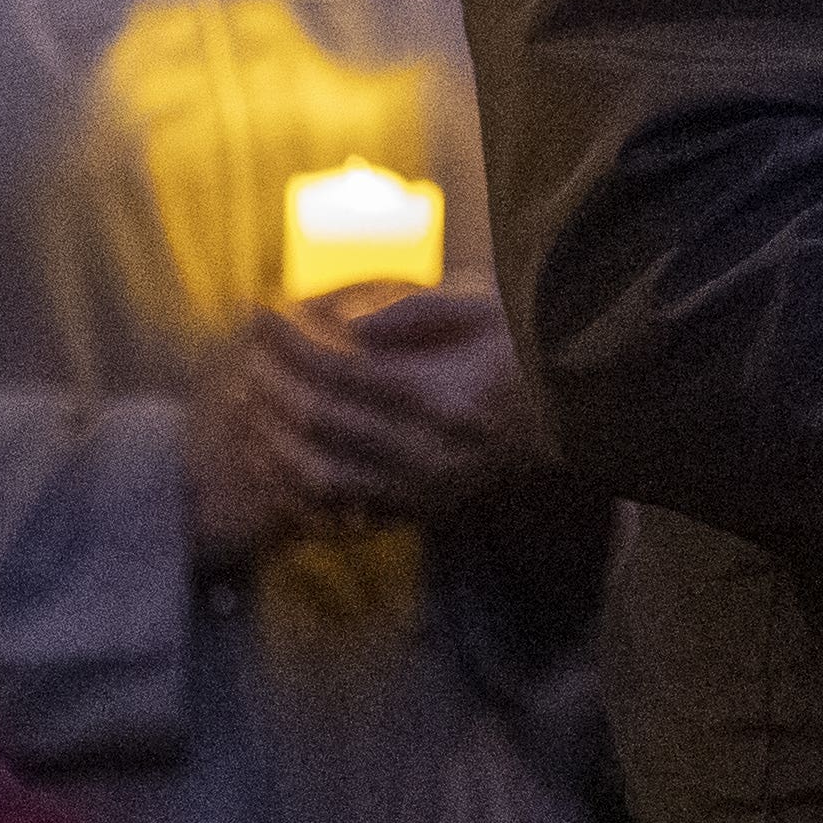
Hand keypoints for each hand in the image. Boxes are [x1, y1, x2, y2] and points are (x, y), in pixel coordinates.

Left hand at [179, 286, 532, 564]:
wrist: (577, 411)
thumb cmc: (527, 346)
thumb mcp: (485, 307)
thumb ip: (415, 310)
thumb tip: (342, 326)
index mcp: (447, 396)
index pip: (341, 371)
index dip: (288, 341)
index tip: (259, 311)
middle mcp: (432, 452)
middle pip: (320, 421)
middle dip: (269, 381)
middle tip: (248, 349)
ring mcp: (423, 490)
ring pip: (317, 475)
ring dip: (268, 438)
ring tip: (245, 399)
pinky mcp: (419, 511)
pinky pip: (337, 515)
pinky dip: (291, 490)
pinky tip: (270, 458)